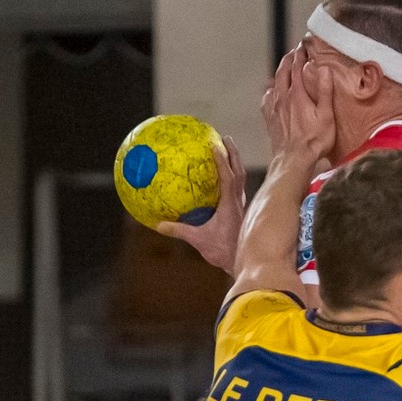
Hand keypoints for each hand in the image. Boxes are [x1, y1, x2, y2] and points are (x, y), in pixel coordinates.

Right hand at [157, 137, 246, 271]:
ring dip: (235, 162)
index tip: (215, 144)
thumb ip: (179, 231)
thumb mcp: (198, 240)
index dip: (222, 160)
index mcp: (230, 204)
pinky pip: (237, 187)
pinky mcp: (240, 211)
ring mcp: (241, 205)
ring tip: (227, 149)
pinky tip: (223, 175)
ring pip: (241, 178)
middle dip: (233, 152)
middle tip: (225, 137)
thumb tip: (159, 225)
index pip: (228, 176)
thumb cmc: (222, 252)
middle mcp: (238, 201)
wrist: (242, 263)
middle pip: (239, 171)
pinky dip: (232, 176)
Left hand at [261, 47, 334, 168]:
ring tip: (286, 67)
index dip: (301, 53)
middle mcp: (282, 98)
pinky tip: (273, 92)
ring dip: (280, 72)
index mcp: (297, 94)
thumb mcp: (326, 116)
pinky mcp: (269, 119)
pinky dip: (271, 90)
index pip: (297, 66)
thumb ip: (325, 91)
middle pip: (283, 71)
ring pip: (274, 83)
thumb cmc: (313, 141)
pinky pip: (267, 98)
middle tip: (295, 51)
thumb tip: (324, 69)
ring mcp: (274, 108)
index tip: (305, 44)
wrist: (293, 161)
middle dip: (289, 58)